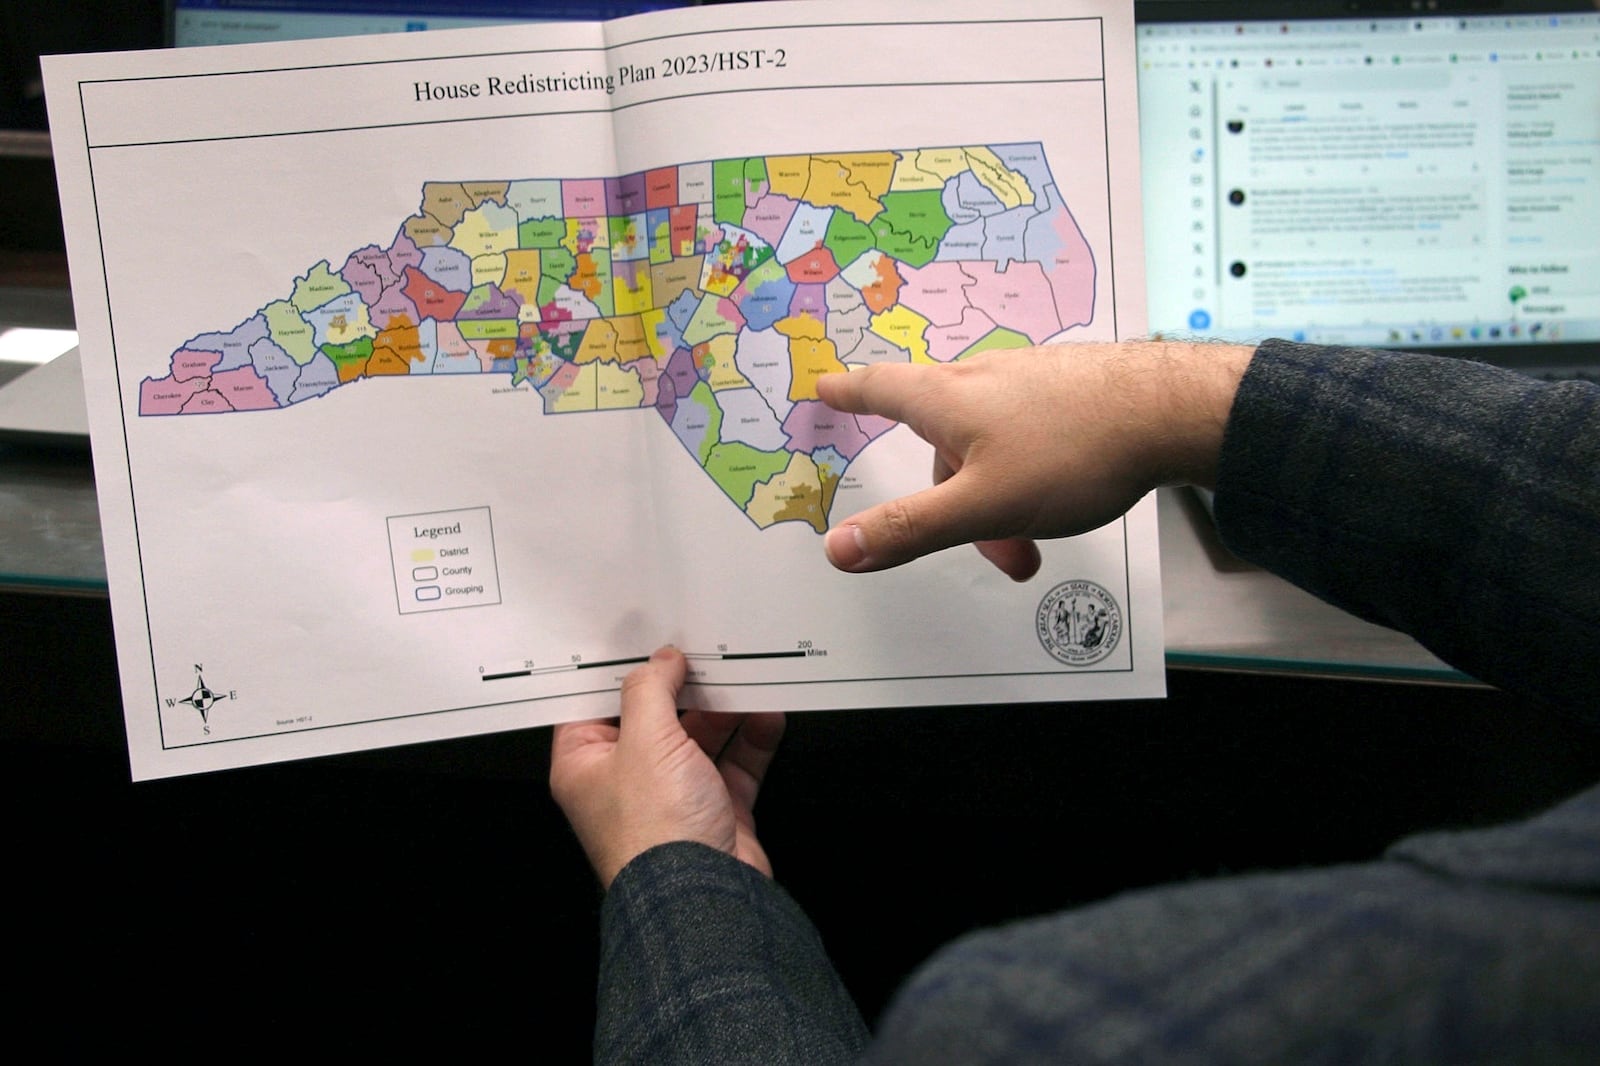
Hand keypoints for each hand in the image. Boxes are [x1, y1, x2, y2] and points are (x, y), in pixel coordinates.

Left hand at [549, 646, 784, 888]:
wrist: (703, 896)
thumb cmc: (656, 829)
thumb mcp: (645, 739)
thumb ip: (651, 690)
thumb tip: (661, 660)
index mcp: (586, 765)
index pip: (593, 706)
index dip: (617, 672)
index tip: (642, 638)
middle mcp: (626, 780)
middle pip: (653, 718)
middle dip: (682, 686)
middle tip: (704, 649)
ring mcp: (673, 797)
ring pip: (699, 739)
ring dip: (723, 710)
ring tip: (743, 676)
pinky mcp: (715, 811)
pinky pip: (736, 765)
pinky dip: (753, 740)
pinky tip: (767, 713)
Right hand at [815, 341, 1252, 577]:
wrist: (1171, 412)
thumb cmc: (1072, 452)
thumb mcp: (980, 505)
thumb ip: (908, 529)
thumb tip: (839, 549)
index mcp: (947, 399)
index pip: (880, 389)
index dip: (848, 392)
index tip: (825, 387)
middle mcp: (983, 379)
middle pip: (943, 442)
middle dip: (953, 500)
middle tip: (996, 550)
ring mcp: (1030, 380)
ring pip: (991, 448)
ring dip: (1000, 499)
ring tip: (1038, 539)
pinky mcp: (1070, 388)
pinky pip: (1031, 437)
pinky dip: (1032, 476)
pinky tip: (1066, 495)